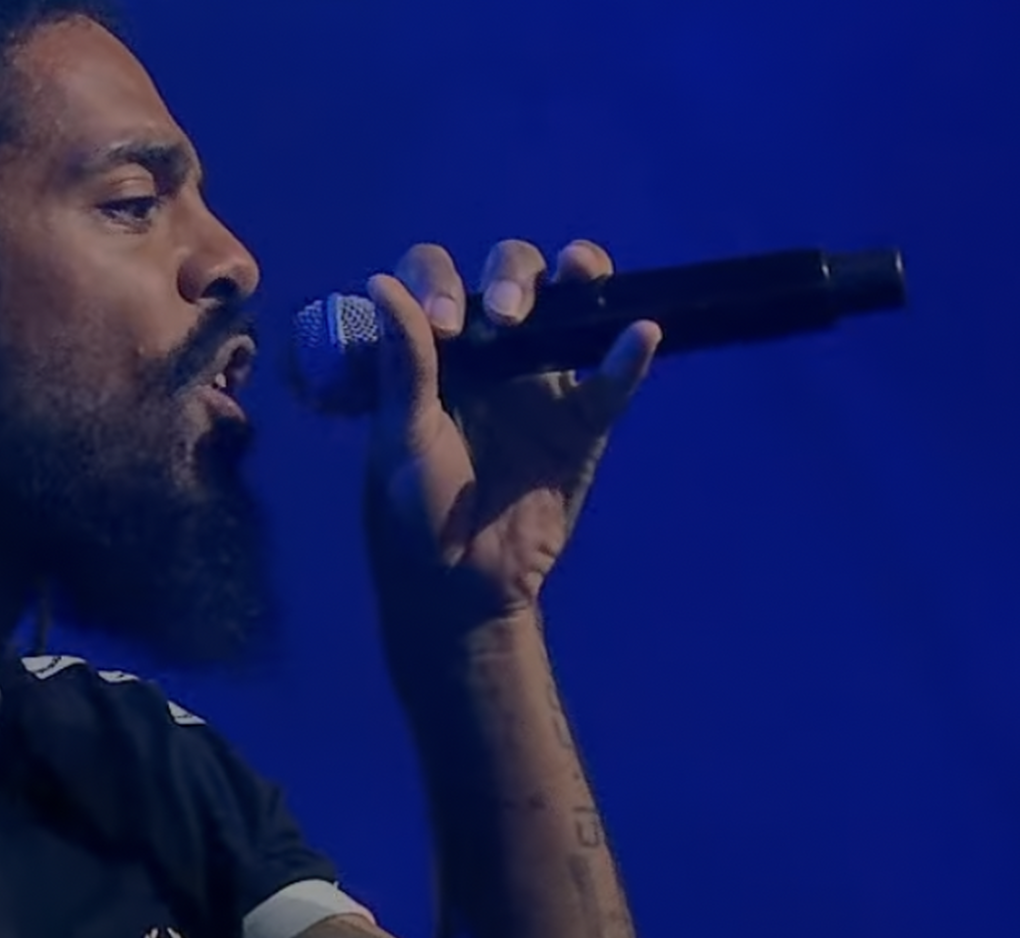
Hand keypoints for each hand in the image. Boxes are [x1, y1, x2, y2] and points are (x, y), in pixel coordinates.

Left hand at [362, 239, 661, 623]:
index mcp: (432, 351)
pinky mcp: (583, 422)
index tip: (444, 324)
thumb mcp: (400, 436)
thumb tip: (380, 283)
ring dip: (578, 279)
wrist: (462, 584)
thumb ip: (402, 363)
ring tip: (580, 271)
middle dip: (512, 278)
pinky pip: (611, 383)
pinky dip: (628, 356)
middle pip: (511, 275)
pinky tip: (640, 333)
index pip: (435, 279)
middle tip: (505, 317)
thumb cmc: (414, 510)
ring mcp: (540, 383)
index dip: (440, 282)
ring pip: (570, 307)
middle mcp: (488, 352)